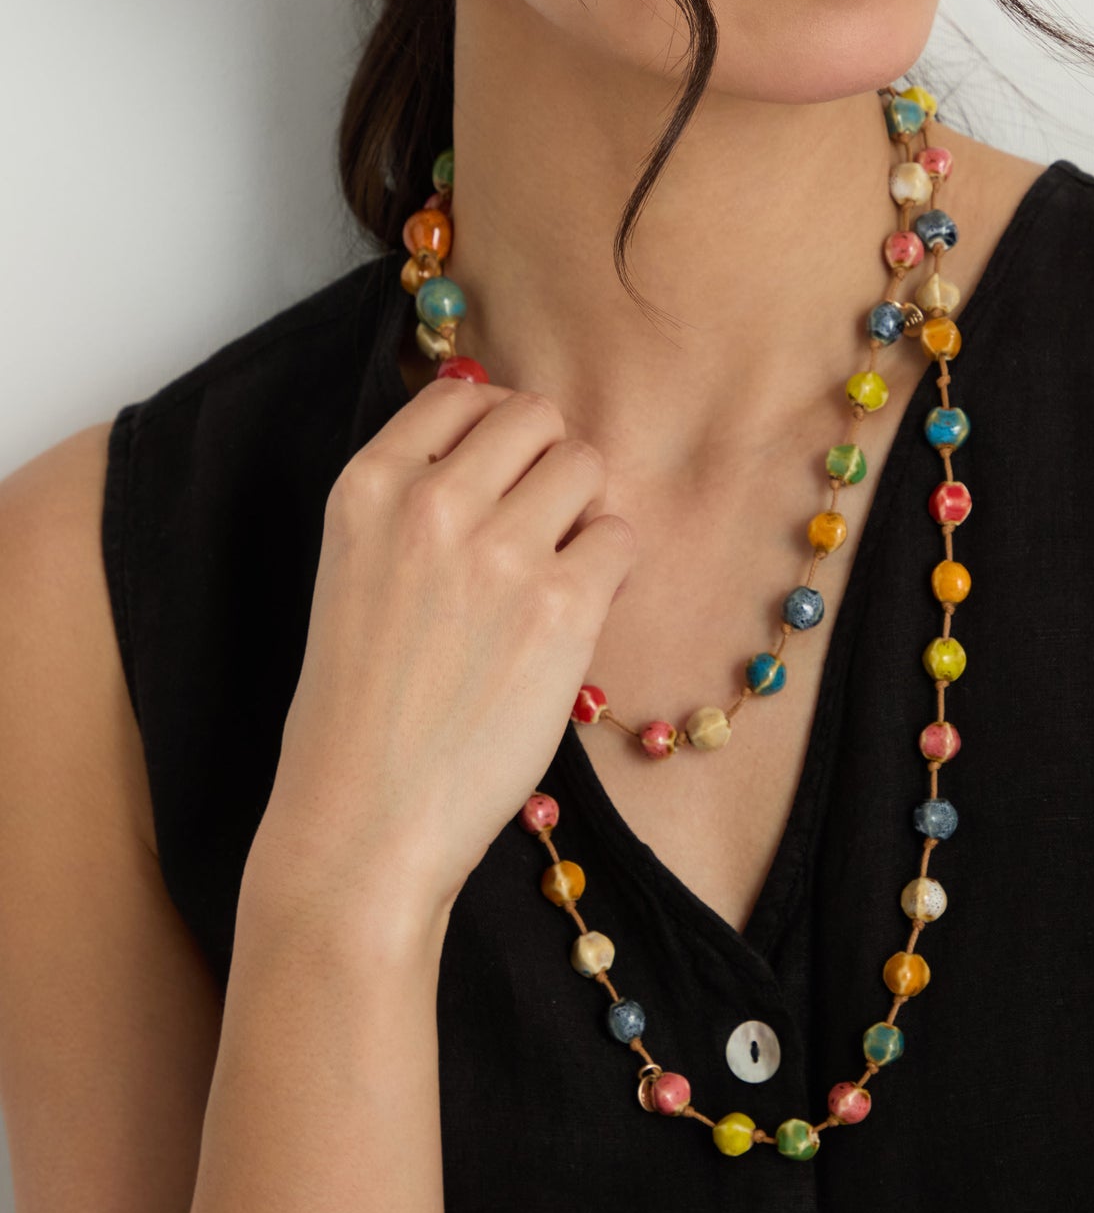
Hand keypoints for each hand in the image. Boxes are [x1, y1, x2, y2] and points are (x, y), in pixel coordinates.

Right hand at [248, 376, 636, 940]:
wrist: (363, 819)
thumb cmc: (358, 708)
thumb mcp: (355, 570)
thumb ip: (414, 500)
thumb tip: (498, 435)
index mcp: (367, 487)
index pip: (457, 393)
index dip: (493, 427)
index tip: (500, 472)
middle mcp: (431, 502)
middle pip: (534, 416)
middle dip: (547, 462)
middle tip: (537, 527)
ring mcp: (499, 550)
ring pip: (585, 464)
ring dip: (582, 511)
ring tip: (553, 573)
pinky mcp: (561, 605)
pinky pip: (620, 538)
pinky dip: (609, 569)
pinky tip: (571, 616)